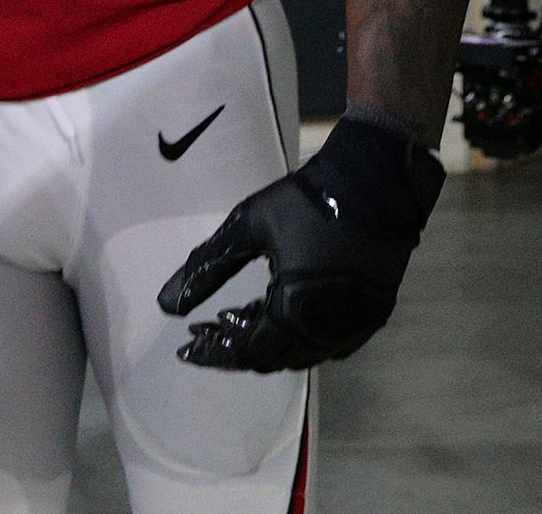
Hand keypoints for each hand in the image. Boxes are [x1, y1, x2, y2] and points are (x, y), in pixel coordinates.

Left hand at [156, 114, 443, 370]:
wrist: (375, 183)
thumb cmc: (305, 202)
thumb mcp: (247, 227)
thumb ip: (205, 268)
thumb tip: (166, 305)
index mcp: (294, 310)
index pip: (247, 351)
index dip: (215, 353)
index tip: (185, 348)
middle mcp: (327, 330)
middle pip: (274, 358)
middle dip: (235, 348)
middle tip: (205, 330)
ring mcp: (355, 326)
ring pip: (302, 354)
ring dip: (267, 345)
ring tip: (233, 321)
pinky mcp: (373, 315)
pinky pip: (330, 344)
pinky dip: (299, 339)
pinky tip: (278, 318)